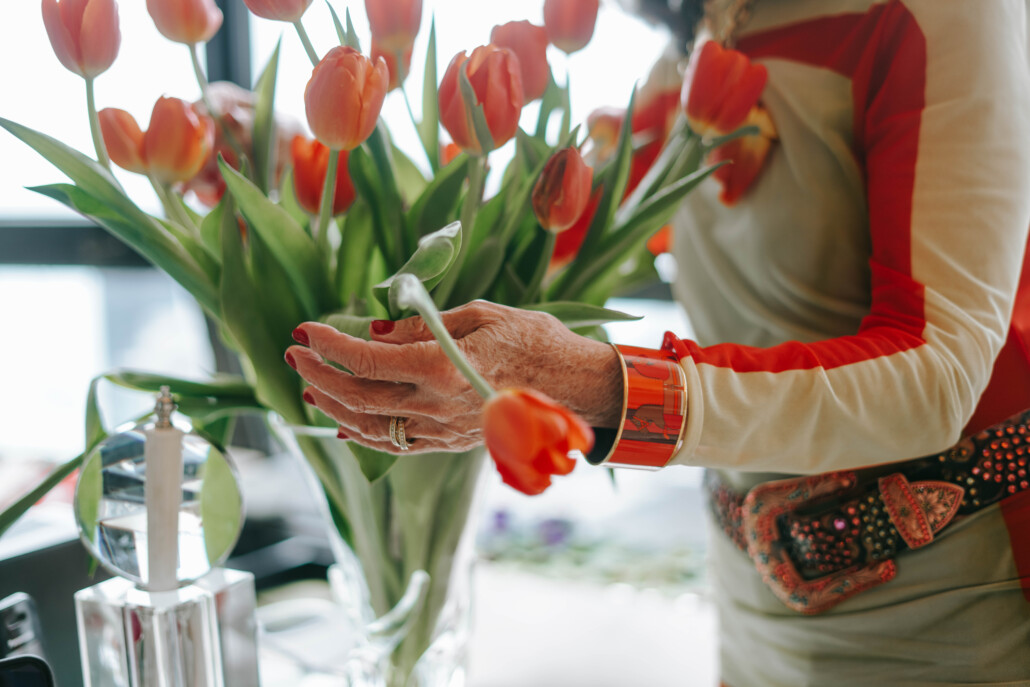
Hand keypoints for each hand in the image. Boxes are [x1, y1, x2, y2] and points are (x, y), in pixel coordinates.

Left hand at [286, 301, 622, 453]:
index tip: (306, 329)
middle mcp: (438, 406)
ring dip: (334, 406)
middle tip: (296, 353)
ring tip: (311, 386)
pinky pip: (398, 445)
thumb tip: (374, 331)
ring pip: (373, 426)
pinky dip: (365, 435)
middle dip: (320, 374)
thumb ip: (421, 327)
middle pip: (360, 396)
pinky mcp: (452, 443)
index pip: (368, 359)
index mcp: (443, 369)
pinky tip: (345, 422)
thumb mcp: (478, 315)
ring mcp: (445, 431)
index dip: (330, 344)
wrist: (575, 383)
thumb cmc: (533, 338)